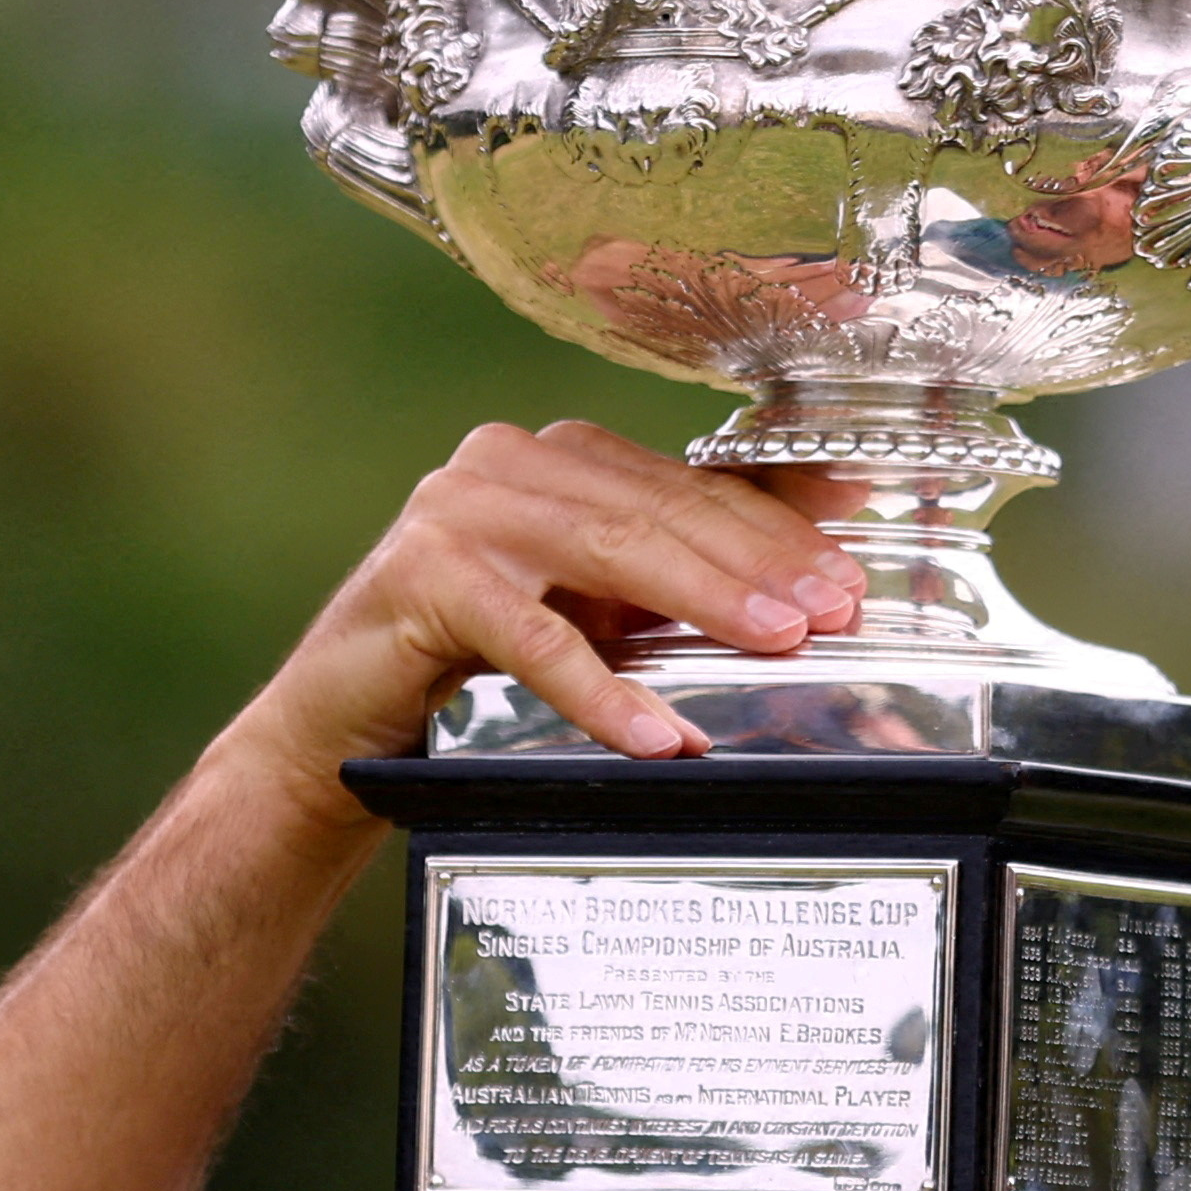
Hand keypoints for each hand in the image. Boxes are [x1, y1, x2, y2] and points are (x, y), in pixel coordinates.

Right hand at [229, 417, 865, 813]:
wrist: (343, 718)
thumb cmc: (480, 657)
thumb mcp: (600, 610)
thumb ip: (683, 577)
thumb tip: (808, 567)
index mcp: (562, 455)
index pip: (690, 485)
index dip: (778, 530)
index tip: (847, 577)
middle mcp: (509, 462)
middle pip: (661, 509)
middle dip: (759, 563)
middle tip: (830, 614)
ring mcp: (460, 510)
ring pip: (611, 550)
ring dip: (704, 602)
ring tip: (776, 646)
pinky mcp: (422, 577)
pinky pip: (533, 636)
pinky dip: (600, 689)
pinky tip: (654, 734)